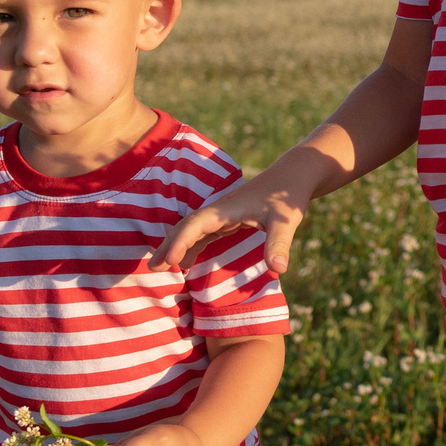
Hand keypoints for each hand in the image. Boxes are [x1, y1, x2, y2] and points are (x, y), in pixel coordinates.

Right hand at [159, 178, 311, 275]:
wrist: (294, 176)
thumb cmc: (288, 195)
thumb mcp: (286, 220)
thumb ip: (279, 244)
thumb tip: (278, 270)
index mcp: (225, 208)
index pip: (195, 225)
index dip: (180, 242)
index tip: (169, 261)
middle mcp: (218, 210)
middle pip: (185, 227)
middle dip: (168, 246)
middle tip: (152, 267)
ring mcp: (221, 215)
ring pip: (191, 231)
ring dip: (175, 247)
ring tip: (159, 268)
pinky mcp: (228, 219)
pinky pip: (203, 234)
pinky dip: (190, 247)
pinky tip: (185, 262)